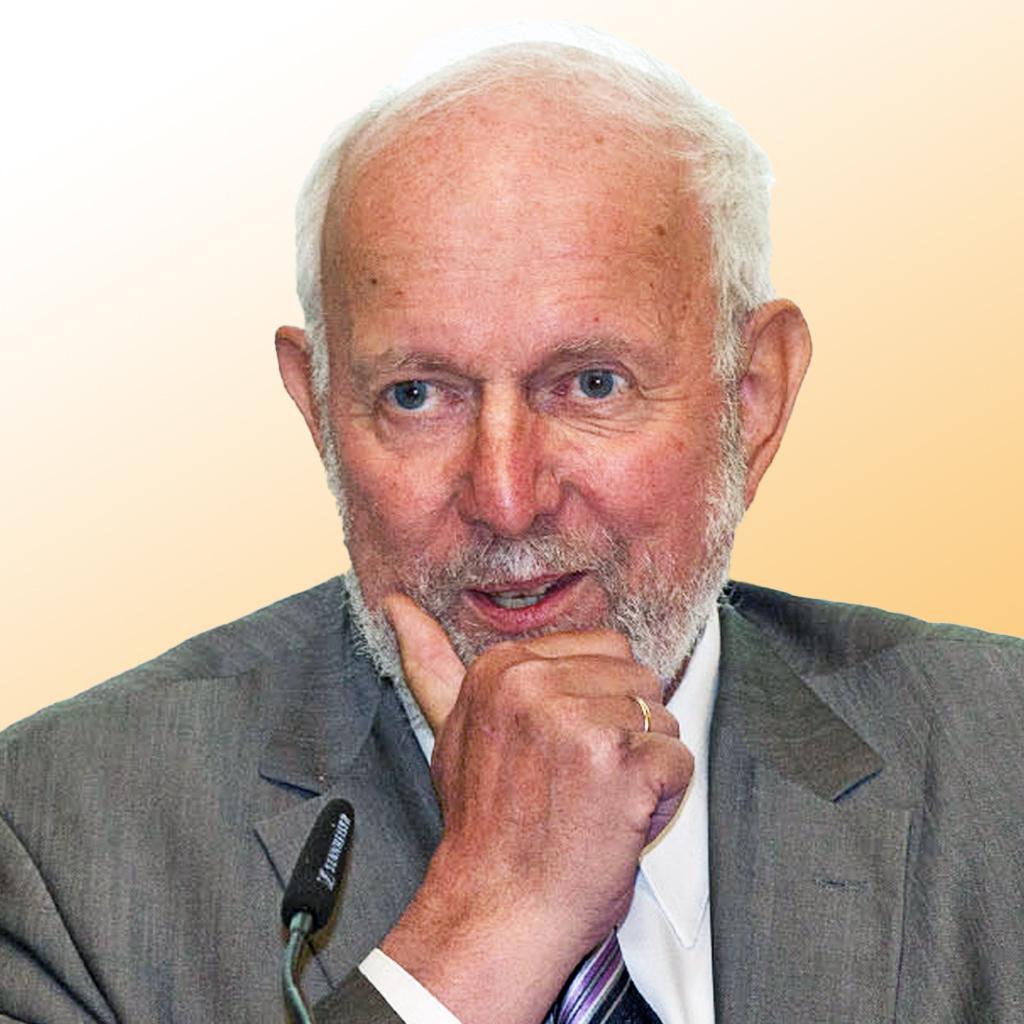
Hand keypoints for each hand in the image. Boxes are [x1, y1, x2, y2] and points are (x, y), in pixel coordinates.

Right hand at [378, 594, 693, 1023]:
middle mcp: (537, 684)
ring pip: (662, 720)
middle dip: (625, 733)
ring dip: (643, 769)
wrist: (496, 912)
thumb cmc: (483, 828)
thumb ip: (432, 664)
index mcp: (503, 666)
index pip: (605, 649)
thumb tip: (396, 604)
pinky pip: (678, 762)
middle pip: (639, 679)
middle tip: (580, 785)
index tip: (560, 754)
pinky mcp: (622, 764)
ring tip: (595, 805)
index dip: (597, 705)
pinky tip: (615, 825)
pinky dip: (660, 801)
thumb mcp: (450, 732)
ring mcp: (580, 722)